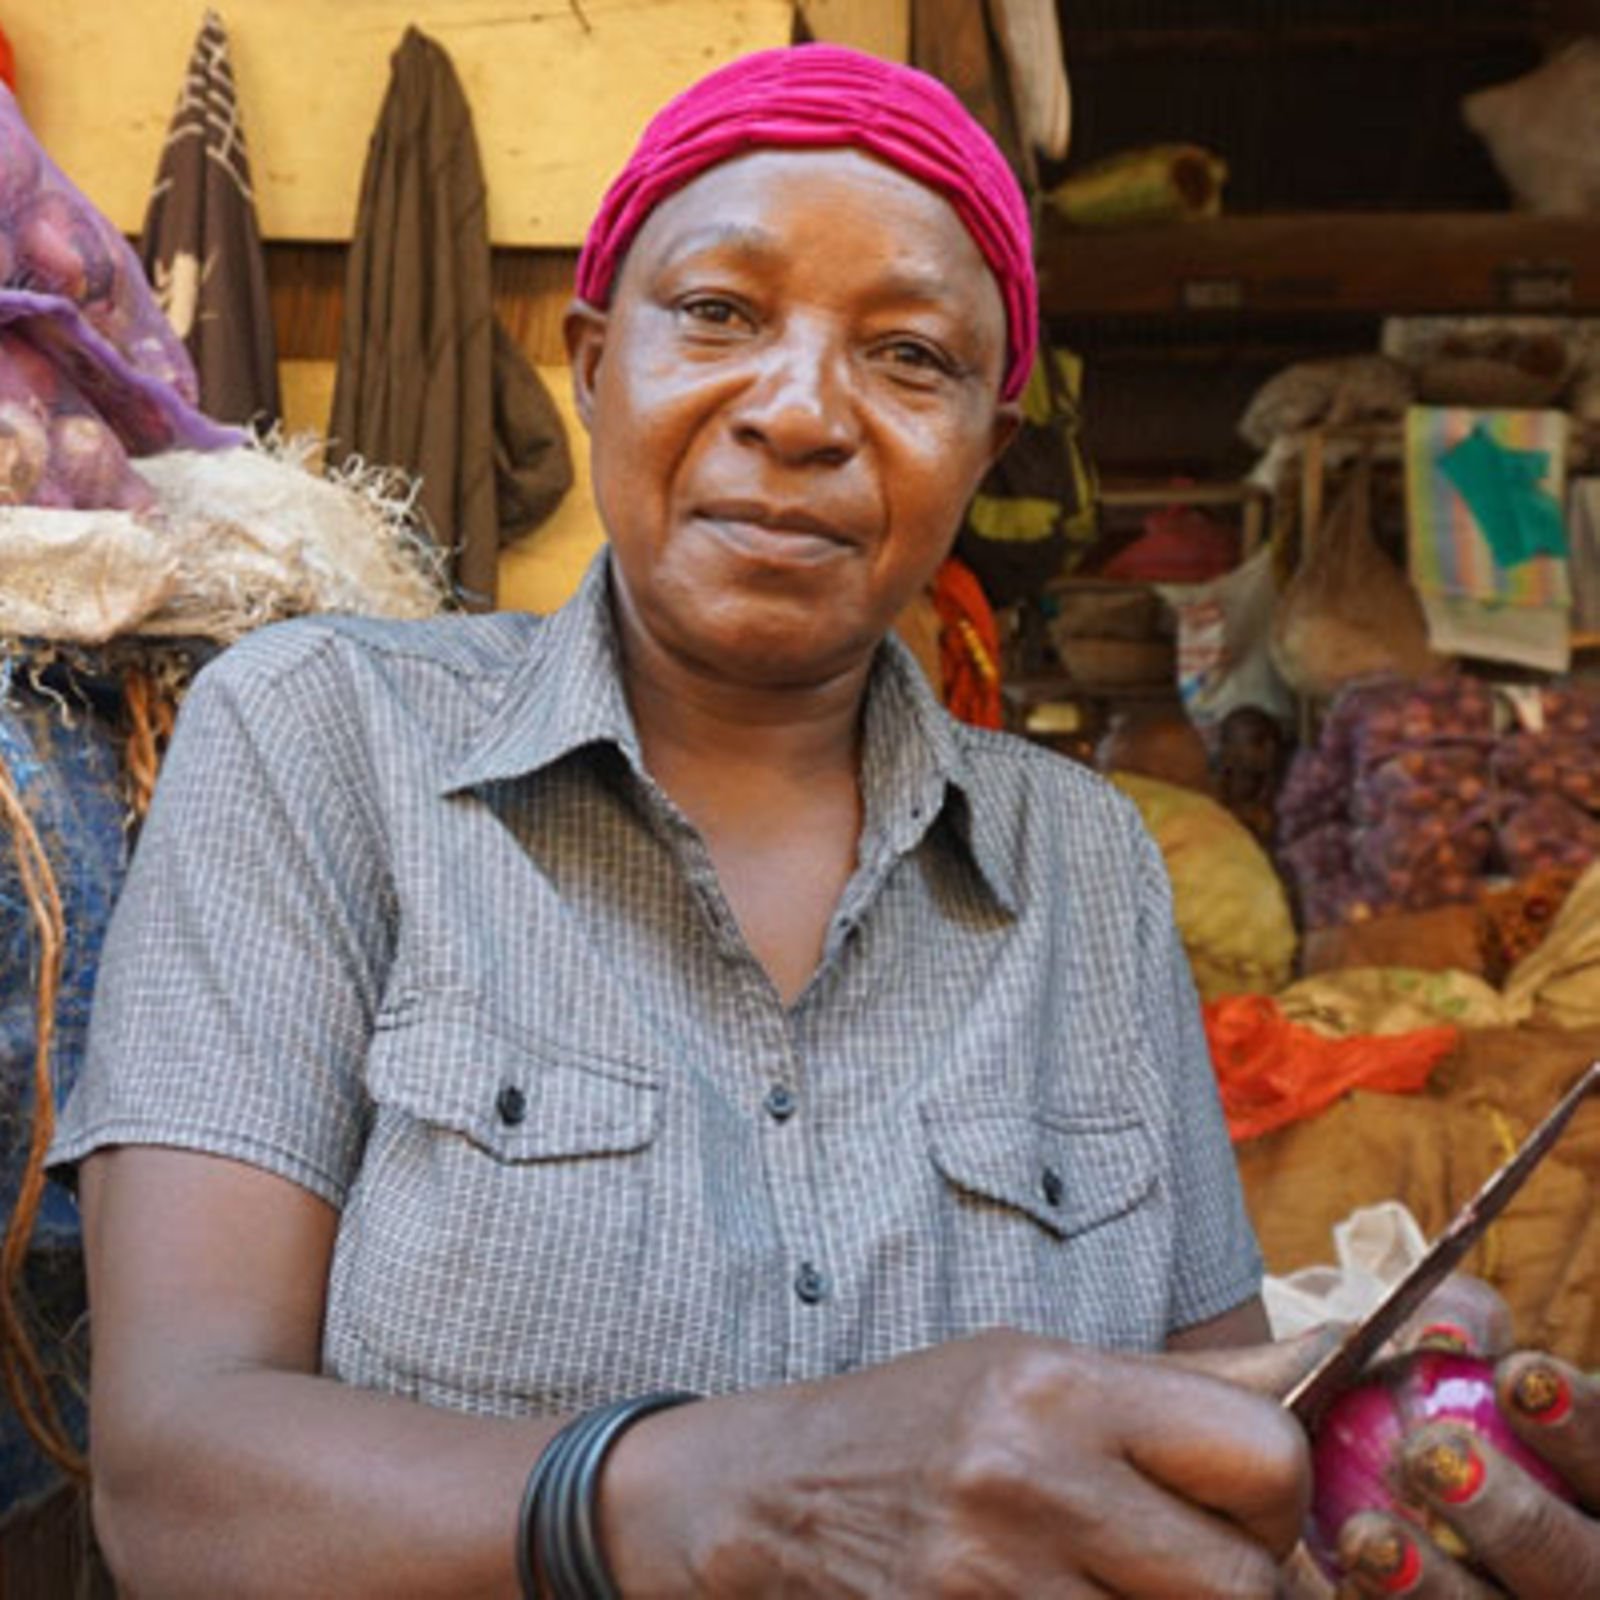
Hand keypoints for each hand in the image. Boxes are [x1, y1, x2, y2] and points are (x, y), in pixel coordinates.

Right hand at [614, 1325, 1335, 1598]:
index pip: (1263, 1453)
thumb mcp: (1032, 1365)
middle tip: (1202, 1572)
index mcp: (1056, 1386)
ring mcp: (995, 1585)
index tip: (1249, 1512)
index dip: (1282, 1498)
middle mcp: (1031, 1481)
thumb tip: (1323, 1361)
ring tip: (1129, 1586)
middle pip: (1246, 1586)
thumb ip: (1175, 1386)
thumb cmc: (914, 1420)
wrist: (764, 1500)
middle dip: (1246, 1589)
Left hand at [1334, 1353, 1598, 1598]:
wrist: (1362, 1491)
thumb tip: (1438, 1335)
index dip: (1583, 1421)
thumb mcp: (1445, 1349)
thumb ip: (1454, 1323)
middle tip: (1428, 1457)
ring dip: (1441, 1589)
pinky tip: (1350, 1585)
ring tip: (1366, 1538)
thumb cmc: (1425, 1401)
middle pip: (1586, 1570)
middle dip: (1516, 1520)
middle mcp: (1588, 1567)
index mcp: (1598, 1487)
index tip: (1516, 1376)